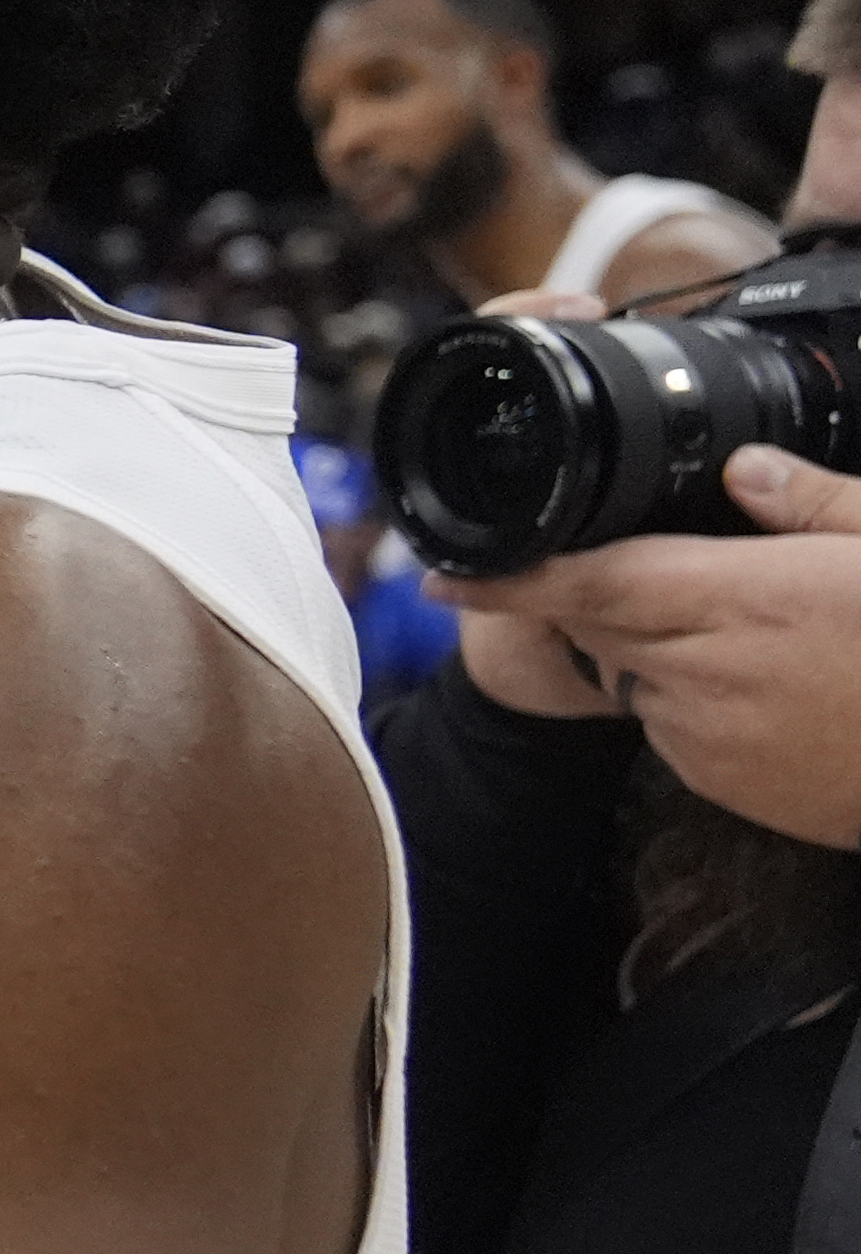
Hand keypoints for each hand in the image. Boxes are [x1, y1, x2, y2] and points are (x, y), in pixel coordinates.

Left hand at [444, 445, 860, 844]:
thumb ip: (813, 503)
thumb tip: (748, 469)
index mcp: (745, 601)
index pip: (593, 583)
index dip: (509, 579)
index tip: (441, 575)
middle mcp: (708, 673)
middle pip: (605, 623)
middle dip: (608, 595)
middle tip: (688, 580)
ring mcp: (708, 738)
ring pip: (638, 676)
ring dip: (666, 650)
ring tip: (760, 640)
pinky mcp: (722, 784)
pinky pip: (674, 728)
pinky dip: (696, 700)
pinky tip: (770, 689)